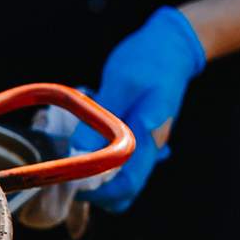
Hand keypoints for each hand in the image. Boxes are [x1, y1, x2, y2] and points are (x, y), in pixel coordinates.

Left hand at [77, 7, 206, 213]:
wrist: (172, 46)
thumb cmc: (149, 60)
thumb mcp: (121, 83)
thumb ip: (103, 117)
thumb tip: (79, 151)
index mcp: (148, 139)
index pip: (125, 186)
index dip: (97, 193)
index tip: (70, 181)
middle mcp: (149, 149)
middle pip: (123, 192)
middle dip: (94, 192)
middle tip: (66, 171)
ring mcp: (144, 145)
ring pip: (119, 180)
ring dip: (95, 177)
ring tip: (72, 153)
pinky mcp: (136, 137)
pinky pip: (117, 162)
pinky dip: (98, 161)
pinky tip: (83, 141)